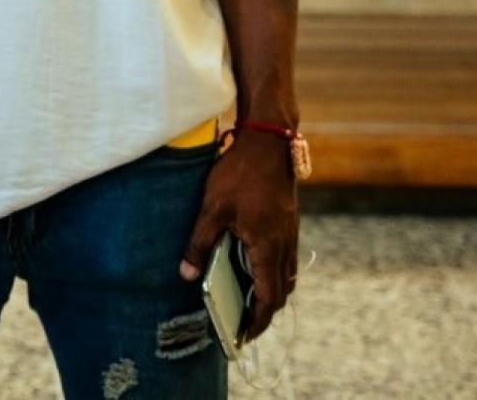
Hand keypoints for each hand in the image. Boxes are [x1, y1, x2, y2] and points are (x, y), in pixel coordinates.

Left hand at [179, 131, 298, 342]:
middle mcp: (285, 245)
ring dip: (271, 290)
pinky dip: (273, 270)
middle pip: (281, 292)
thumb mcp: (213, 207)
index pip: (268, 299)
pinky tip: (253, 262)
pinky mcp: (288, 221)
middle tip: (243, 321)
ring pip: (287, 274)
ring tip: (247, 296)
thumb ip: (199, 242)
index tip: (244, 336)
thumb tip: (186, 274)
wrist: (269, 140)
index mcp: (268, 248)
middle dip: (264, 311)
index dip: (257, 322)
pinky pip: (286, 257)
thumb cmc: (240, 172)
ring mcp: (290, 232)